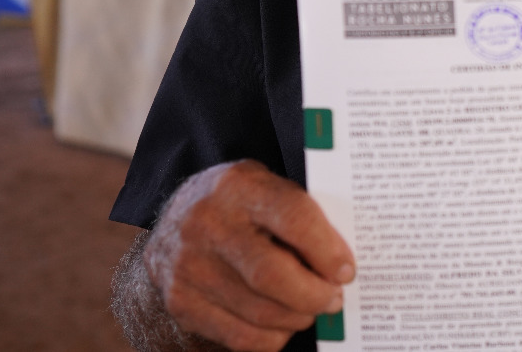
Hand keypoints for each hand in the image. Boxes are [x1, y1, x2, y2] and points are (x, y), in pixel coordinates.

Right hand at [142, 160, 353, 351]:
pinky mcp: (181, 303)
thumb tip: (340, 263)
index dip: (327, 250)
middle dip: (315, 294)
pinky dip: (272, 337)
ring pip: (259, 311)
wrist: (175, 219)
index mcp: (238, 186)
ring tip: (312, 309)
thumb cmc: (239, 204)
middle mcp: (207, 225)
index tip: (346, 270)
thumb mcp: (268, 187)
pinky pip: (239, 336)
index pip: (294, 218)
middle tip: (334, 298)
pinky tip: (284, 324)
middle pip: (273, 274)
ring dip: (297, 317)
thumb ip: (301, 215)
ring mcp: (188, 267)